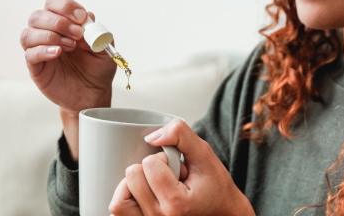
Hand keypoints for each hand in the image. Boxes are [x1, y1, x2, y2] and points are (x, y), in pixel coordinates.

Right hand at [20, 0, 115, 113]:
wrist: (93, 94)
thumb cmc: (97, 68)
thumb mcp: (104, 47)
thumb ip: (97, 31)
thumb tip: (88, 16)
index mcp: (63, 23)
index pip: (53, 3)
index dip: (65, 6)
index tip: (81, 17)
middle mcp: (47, 33)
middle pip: (38, 16)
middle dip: (59, 22)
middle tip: (77, 34)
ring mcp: (39, 50)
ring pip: (28, 33)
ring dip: (50, 35)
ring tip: (70, 46)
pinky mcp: (36, 68)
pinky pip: (30, 54)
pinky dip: (43, 50)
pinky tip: (58, 53)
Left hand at [109, 119, 254, 215]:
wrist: (224, 215)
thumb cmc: (215, 190)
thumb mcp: (205, 156)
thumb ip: (181, 136)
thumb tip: (152, 136)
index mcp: (177, 204)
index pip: (149, 165)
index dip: (163, 159)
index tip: (179, 169)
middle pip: (132, 178)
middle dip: (149, 171)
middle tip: (169, 179)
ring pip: (119, 200)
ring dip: (133, 186)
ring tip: (153, 187)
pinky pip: (119, 212)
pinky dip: (127, 199)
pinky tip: (145, 195)